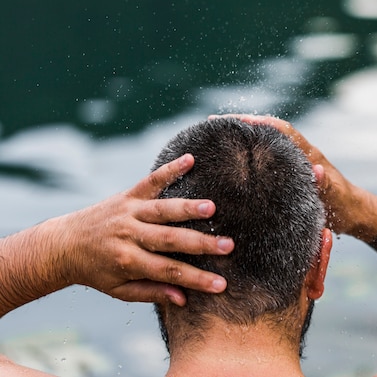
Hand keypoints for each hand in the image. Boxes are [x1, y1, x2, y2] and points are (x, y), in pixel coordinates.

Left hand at [54, 153, 232, 305]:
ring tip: (212, 208)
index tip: (222, 284)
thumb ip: (152, 292)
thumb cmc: (96, 271)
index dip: (197, 279)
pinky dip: (170, 169)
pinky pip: (151, 181)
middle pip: (170, 240)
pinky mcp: (127, 195)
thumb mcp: (120, 289)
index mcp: (128, 261)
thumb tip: (184, 300)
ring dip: (188, 208)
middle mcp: (128, 235)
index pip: (169, 272)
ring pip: (162, 210)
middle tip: (229, 246)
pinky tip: (190, 159)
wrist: (63, 245)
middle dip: (201, 244)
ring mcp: (128, 212)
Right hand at [209, 114, 376, 239]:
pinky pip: (271, 160)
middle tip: (215, 126)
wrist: (357, 215)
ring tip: (219, 140)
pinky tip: (236, 163)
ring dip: (247, 139)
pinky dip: (254, 156)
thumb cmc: (346, 207)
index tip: (234, 121)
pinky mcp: (294, 177)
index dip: (259, 123)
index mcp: (309, 156)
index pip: (282, 131)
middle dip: (245, 126)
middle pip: (270, 132)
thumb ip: (326, 185)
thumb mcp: (335, 198)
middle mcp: (301, 155)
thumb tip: (316, 172)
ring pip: (269, 145)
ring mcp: (297, 164)